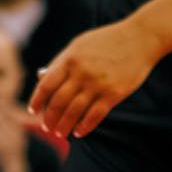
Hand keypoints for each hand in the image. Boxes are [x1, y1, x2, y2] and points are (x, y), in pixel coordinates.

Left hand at [28, 17, 159, 142]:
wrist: (139, 38)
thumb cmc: (106, 41)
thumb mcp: (79, 45)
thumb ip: (61, 61)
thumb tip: (41, 78)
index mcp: (69, 59)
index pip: (46, 84)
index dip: (37, 100)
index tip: (32, 110)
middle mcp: (81, 72)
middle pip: (58, 101)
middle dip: (50, 118)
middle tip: (46, 128)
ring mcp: (97, 84)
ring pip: (75, 111)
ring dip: (64, 125)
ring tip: (60, 134)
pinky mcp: (114, 93)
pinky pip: (95, 115)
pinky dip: (85, 126)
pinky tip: (79, 132)